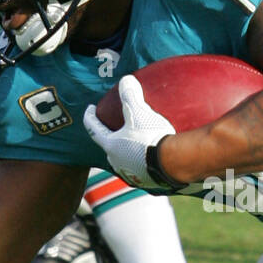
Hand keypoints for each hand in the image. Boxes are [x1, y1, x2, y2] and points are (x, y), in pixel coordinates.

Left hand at [83, 75, 184, 190]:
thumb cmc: (150, 137)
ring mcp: (132, 174)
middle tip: (115, 128)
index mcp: (111, 146)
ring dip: (127, 152)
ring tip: (135, 143)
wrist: (172, 163)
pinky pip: (142, 169)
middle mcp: (117, 163)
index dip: (90, 118)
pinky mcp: (147, 182)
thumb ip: (130, 95)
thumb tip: (126, 80)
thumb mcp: (139, 112)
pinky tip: (152, 157)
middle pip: (109, 147)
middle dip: (110, 137)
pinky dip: (143, 161)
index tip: (89, 109)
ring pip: (125, 160)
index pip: (94, 129)